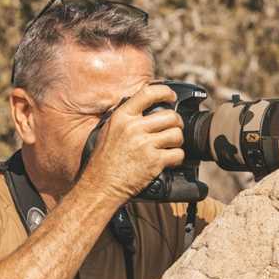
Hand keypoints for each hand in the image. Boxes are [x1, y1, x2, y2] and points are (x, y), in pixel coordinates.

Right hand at [77, 83, 184, 200]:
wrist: (100, 185)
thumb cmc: (103, 160)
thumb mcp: (108, 130)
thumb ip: (125, 118)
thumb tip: (144, 107)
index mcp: (122, 116)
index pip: (149, 93)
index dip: (165, 93)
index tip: (172, 97)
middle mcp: (134, 128)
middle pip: (171, 116)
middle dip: (177, 123)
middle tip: (174, 129)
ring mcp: (145, 144)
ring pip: (177, 135)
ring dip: (177, 141)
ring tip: (170, 146)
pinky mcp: (154, 161)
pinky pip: (178, 154)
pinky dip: (177, 158)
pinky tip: (169, 160)